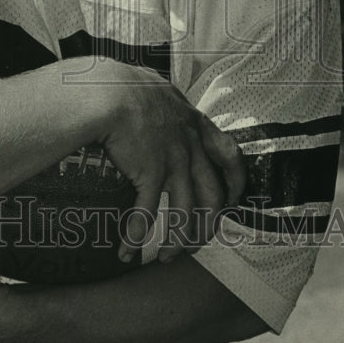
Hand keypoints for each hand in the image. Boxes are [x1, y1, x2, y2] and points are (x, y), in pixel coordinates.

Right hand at [97, 62, 245, 261]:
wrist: (107, 92)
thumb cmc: (125, 85)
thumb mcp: (157, 89)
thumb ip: (167, 103)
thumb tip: (161, 97)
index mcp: (195, 125)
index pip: (229, 157)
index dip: (236, 183)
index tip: (233, 201)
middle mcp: (190, 146)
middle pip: (212, 197)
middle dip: (206, 227)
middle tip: (195, 243)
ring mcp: (173, 161)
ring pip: (185, 213)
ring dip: (176, 241)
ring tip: (166, 257)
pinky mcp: (149, 173)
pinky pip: (147, 212)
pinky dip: (137, 234)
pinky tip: (128, 248)